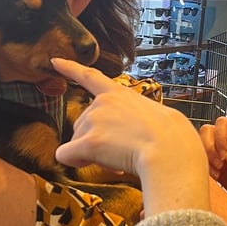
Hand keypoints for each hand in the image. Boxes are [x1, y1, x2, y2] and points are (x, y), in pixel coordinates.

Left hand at [52, 58, 209, 215]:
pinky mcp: (89, 142)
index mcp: (120, 93)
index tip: (54, 62)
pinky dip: (76, 162)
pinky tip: (93, 163)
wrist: (171, 149)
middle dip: (94, 140)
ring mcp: (94, 121)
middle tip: (120, 151)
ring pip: (76, 142)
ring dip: (91, 153)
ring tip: (118, 158)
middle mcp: (102, 103)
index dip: (69, 68)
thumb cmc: (172, 138)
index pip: (89, 76)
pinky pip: (66, 155)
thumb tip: (130, 137)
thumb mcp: (155, 116)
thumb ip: (135, 119)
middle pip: (81, 124)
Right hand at [199, 117, 226, 214]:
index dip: (221, 136)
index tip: (225, 155)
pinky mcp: (217, 171)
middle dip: (209, 147)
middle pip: (208, 131)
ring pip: (201, 146)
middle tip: (219, 165)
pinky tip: (215, 179)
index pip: (225, 124)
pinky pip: (202, 164)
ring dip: (204, 158)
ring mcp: (222, 157)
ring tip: (217, 173)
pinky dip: (203, 170)